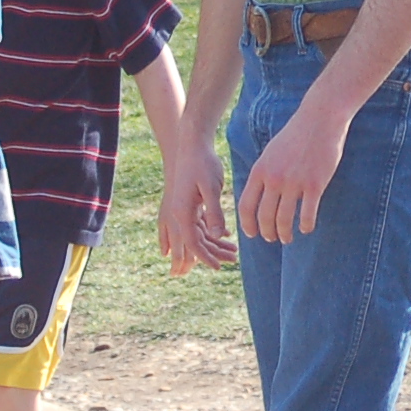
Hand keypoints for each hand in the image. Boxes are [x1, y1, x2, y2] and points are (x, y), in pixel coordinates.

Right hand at [159, 139, 238, 272]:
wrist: (192, 144)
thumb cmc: (202, 163)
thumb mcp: (211, 187)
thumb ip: (214, 212)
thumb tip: (217, 236)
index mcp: (181, 212)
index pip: (192, 243)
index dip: (206, 258)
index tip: (220, 267)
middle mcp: (177, 213)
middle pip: (191, 243)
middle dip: (210, 255)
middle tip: (229, 262)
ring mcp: (180, 209)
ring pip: (195, 235)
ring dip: (212, 245)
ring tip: (233, 252)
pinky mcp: (187, 204)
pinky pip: (197, 225)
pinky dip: (210, 233)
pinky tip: (226, 237)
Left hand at [239, 101, 350, 244]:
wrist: (320, 119)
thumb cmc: (295, 135)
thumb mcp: (271, 152)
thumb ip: (263, 173)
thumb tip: (258, 195)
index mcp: (260, 170)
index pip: (246, 206)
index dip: (247, 225)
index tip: (252, 233)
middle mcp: (274, 178)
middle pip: (264, 217)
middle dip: (267, 233)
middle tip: (272, 238)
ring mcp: (294, 182)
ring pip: (284, 220)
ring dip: (285, 234)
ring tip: (287, 238)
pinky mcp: (315, 185)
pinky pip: (307, 215)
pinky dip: (305, 226)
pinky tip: (306, 228)